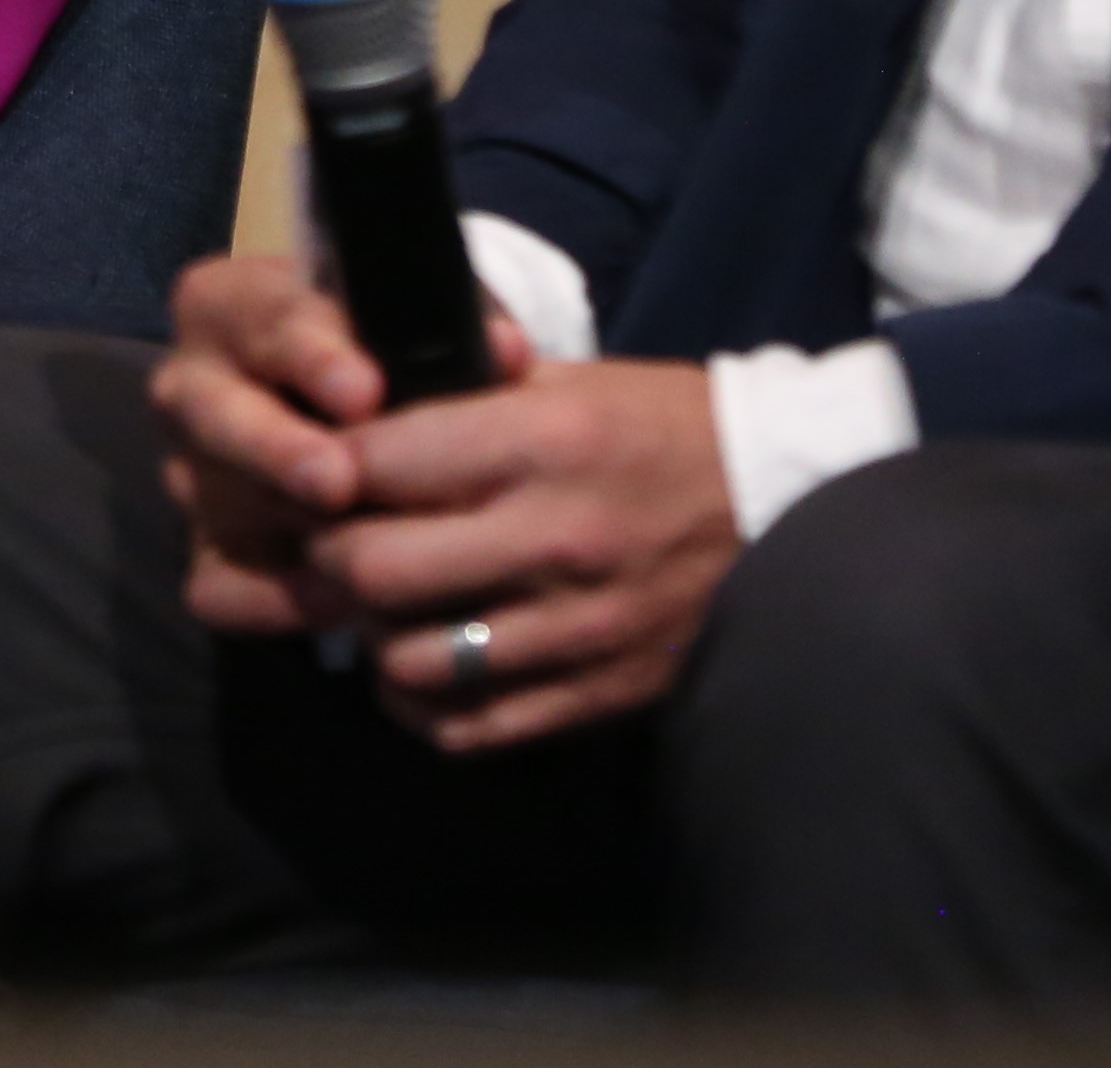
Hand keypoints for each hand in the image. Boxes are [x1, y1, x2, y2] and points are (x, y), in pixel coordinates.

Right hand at [150, 249, 537, 639]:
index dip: (311, 354)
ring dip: (288, 528)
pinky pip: (218, 586)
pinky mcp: (204, 549)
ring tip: (359, 551)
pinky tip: (340, 603)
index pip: (261, 318)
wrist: (357, 409)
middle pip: (211, 414)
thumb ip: (452, 325)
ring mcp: (190, 471)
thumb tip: (505, 354)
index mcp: (228, 306)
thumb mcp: (416, 317)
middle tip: (338, 482)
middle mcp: (190, 385)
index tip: (364, 391)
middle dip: (275, 449)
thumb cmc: (388, 348)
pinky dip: (273, 598)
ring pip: (215, 503)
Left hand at [304, 360, 738, 753]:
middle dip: (331, 558)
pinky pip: (470, 728)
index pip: (371, 464)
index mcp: (540, 442)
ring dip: (377, 640)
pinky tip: (429, 671)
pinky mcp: (599, 694)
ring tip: (388, 612)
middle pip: (370, 570)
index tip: (322, 472)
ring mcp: (578, 629)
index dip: (325, 469)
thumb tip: (361, 407)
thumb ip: (467, 395)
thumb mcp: (570, 382)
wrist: (788, 503)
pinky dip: (427, 707)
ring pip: (408, 662)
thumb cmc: (666, 429)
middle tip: (338, 546)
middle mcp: (553, 538)